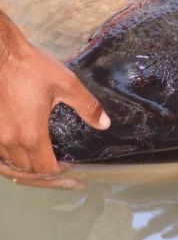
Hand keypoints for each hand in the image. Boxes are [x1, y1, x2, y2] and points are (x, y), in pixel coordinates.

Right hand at [0, 10, 109, 181]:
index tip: (70, 165)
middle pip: (27, 171)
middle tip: (60, 167)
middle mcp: (8, 140)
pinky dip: (8, 158)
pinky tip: (20, 151)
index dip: (60, 172)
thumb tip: (105, 124)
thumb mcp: (66, 84)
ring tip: (42, 162)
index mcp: (30, 134)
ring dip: (25, 167)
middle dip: (44, 173)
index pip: (45, 169)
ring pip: (8, 164)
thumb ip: (87, 107)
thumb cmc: (31, 66)